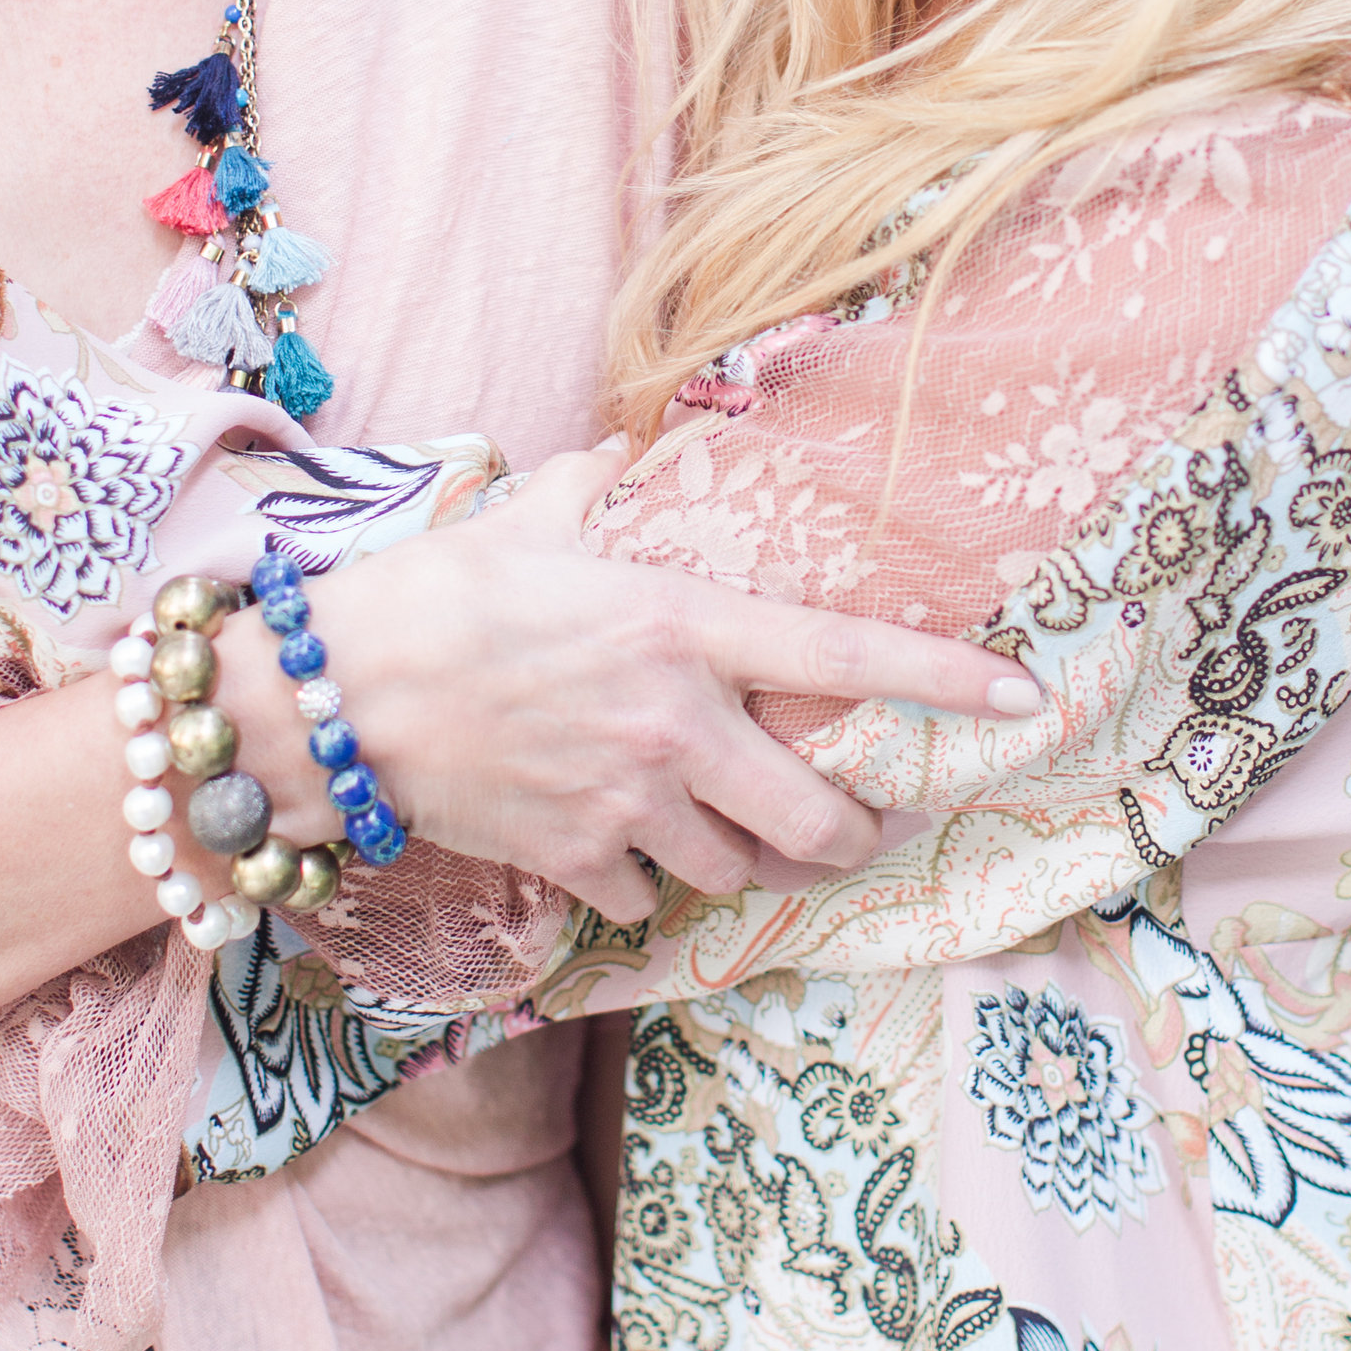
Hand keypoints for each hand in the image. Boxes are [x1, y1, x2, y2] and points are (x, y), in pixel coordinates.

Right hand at [276, 440, 1042, 919]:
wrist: (330, 701)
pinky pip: (649, 894)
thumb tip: (620, 456)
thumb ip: (589, 493)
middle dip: (853, 832)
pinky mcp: (575, 857)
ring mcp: (628, 801)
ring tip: (733, 831)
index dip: (943, 679)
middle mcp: (676, 721)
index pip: (845, 654)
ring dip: (746, 855)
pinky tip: (627, 853)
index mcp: (682, 624)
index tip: (1020, 696)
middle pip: (816, 814)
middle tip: (867, 822)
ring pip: (737, 862)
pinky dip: (649, 883)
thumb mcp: (522, 523)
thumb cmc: (429, 596)